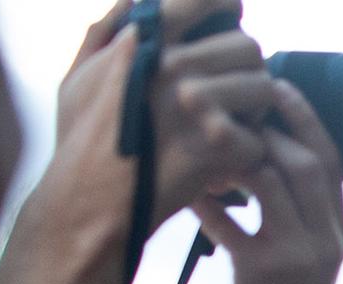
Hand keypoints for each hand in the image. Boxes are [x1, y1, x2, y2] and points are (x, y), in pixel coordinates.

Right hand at [53, 1, 270, 241]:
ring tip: (235, 129)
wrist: (87, 205)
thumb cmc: (81, 142)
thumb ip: (105, 34)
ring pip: (265, 88)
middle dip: (248, 70)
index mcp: (143, 41)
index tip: (232, 17)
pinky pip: (260, 140)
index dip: (227, 6)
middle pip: (248, 46)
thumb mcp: (77, 77)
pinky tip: (226, 165)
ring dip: (257, 112)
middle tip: (236, 92)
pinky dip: (248, 157)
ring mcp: (196, 106)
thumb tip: (133, 0)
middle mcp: (172, 65)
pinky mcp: (217, 148)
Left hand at [192, 84, 342, 283]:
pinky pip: (231, 220)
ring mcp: (300, 255)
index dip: (304, 117)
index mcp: (340, 232)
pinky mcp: (264, 272)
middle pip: (307, 159)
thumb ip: (294, 215)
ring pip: (274, 179)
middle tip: (233, 101)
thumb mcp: (302, 260)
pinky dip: (207, 201)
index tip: (274, 86)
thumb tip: (260, 160)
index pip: (331, 159)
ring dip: (236, 153)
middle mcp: (328, 239)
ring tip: (207, 144)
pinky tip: (190, 195)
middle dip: (270, 123)